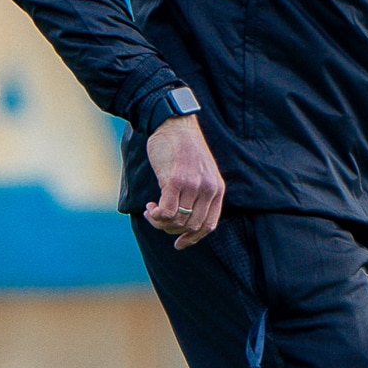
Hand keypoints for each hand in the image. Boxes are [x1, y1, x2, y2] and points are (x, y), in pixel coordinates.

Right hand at [144, 115, 224, 248]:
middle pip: (191, 226)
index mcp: (217, 189)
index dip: (193, 238)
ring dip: (160, 222)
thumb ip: (200, 193)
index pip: (209, 225)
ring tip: (152, 210)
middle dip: (172, 229)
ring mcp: (192, 186)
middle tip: (158, 219)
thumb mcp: (202, 172)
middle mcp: (208, 189)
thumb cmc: (184, 148)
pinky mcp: (175, 181)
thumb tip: (185, 221)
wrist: (174, 124)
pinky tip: (150, 206)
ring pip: (177, 221)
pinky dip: (156, 215)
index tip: (179, 244)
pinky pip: (166, 212)